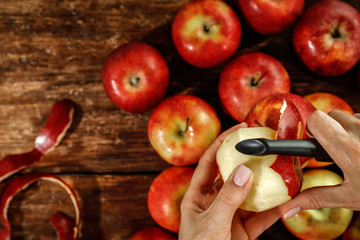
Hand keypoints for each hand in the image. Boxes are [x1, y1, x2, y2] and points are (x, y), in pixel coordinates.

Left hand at [179, 123, 280, 239]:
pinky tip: (288, 201)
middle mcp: (213, 202)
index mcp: (196, 196)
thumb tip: (245, 171)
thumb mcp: (212, 223)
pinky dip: (275, 210)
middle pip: (231, 174)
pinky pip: (261, 217)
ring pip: (249, 194)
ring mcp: (229, 215)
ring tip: (279, 167)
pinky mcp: (244, 230)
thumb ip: (228, 198)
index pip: (208, 162)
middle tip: (262, 144)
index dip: (221, 143)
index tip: (239, 129)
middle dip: (246, 159)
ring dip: (264, 183)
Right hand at [281, 110, 359, 219]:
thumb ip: (315, 198)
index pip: (316, 118)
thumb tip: (286, 209)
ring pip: (353, 116)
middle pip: (333, 114)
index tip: (315, 139)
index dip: (313, 127)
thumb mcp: (350, 197)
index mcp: (345, 147)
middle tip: (339, 149)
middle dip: (331, 128)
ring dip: (351, 129)